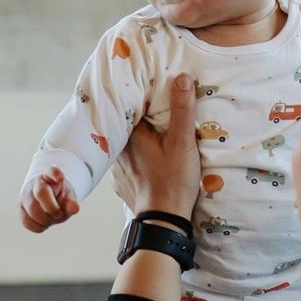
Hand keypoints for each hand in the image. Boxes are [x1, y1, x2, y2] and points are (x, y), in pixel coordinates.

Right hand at [19, 167, 78, 232]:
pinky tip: (43, 223)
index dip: (55, 173)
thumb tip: (75, 208)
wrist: (44, 201)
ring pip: (32, 211)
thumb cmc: (58, 198)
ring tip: (51, 218)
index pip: (51, 171)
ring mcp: (25, 196)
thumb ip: (71, 203)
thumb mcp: (68, 198)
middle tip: (59, 214)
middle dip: (52, 209)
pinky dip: (38, 227)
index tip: (60, 178)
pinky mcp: (20, 208)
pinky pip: (27, 222)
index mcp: (49, 177)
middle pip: (41, 194)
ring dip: (46, 220)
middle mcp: (35, 184)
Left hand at [119, 73, 202, 217]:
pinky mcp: (122, 182)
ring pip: (128, 144)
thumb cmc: (172, 181)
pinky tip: (149, 158)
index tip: (155, 88)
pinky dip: (138, 157)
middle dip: (143, 117)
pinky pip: (128, 162)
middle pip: (130, 125)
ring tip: (154, 132)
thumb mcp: (182, 142)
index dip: (144, 97)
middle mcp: (118, 149)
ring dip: (140, 138)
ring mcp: (118, 167)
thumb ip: (182, 110)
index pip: (133, 106)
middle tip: (158, 109)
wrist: (163, 222)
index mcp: (129, 135)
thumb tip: (182, 78)